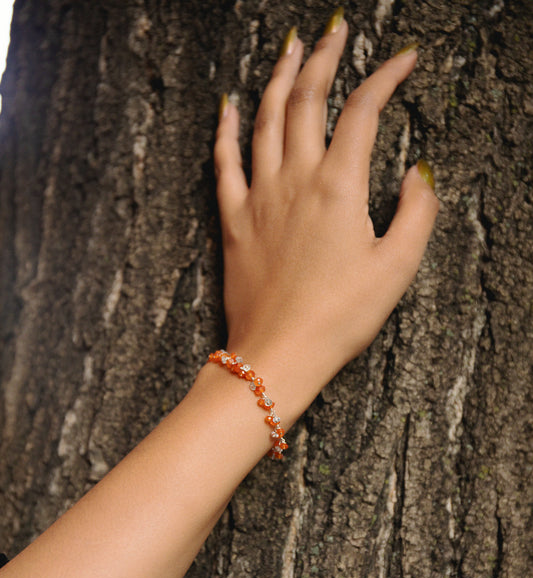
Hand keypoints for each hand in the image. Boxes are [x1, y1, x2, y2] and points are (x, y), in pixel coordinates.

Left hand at [214, 10, 438, 416]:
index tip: (403, 59)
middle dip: (324, 57)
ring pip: (266, 119)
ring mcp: (259, 197)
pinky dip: (226, 129)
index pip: (363, 111)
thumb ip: (415, 213)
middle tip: (335, 31)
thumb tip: (417, 175)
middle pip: (308, 99)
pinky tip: (228, 106)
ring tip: (290, 48)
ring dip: (279, 78)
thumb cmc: (340, 318)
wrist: (279, 353)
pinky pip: (224, 161)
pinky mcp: (233, 220)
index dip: (386, 77)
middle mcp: (295, 180)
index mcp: (338, 188)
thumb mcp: (396, 269)